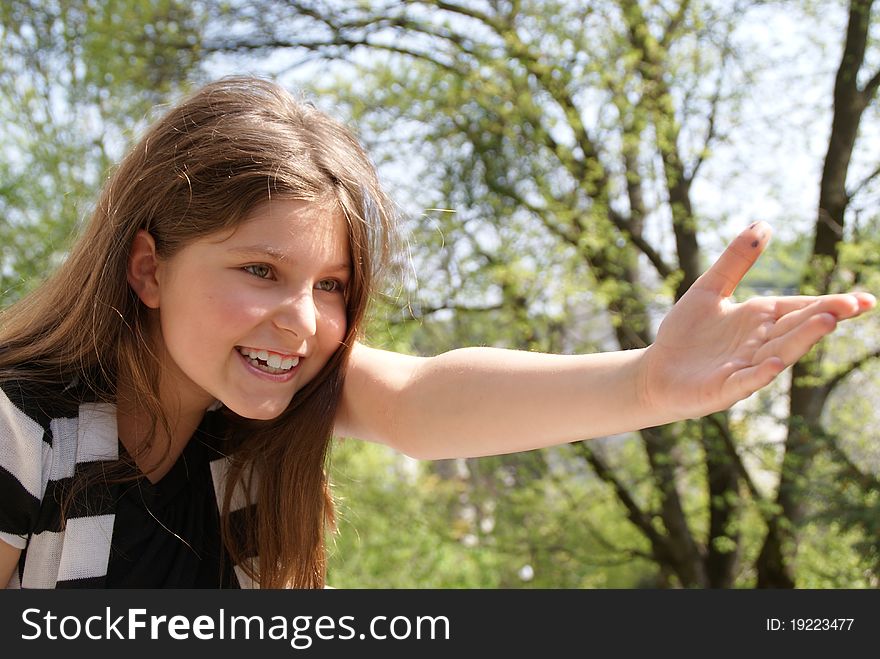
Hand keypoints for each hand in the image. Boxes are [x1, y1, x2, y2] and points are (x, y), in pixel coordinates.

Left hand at [639, 222, 875, 419]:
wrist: (655, 372)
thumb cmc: (685, 334)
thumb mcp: (709, 290)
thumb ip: (736, 261)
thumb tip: (764, 224)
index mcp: (759, 319)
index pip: (800, 308)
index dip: (831, 304)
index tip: (864, 299)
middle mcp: (759, 344)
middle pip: (796, 328)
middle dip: (824, 317)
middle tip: (854, 305)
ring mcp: (744, 368)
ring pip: (779, 352)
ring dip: (801, 340)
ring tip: (826, 322)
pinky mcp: (723, 389)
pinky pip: (746, 381)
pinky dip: (760, 373)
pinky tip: (774, 363)